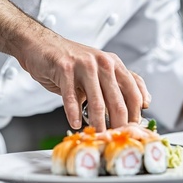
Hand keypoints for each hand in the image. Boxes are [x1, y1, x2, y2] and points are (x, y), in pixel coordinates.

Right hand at [19, 35, 149, 131]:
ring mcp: (84, 65)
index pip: (134, 90)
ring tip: (97, 135)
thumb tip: (140, 105)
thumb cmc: (71, 62)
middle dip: (118, 124)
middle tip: (115, 137)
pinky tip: (75, 123)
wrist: (42, 45)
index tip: (132, 127)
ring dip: (98, 123)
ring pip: (97, 102)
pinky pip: (71, 97)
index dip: (135, 112)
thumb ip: (116, 85)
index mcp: (114, 64)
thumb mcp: (98, 70)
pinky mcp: (65, 68)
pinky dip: (73, 114)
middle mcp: (103, 63)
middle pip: (117, 100)